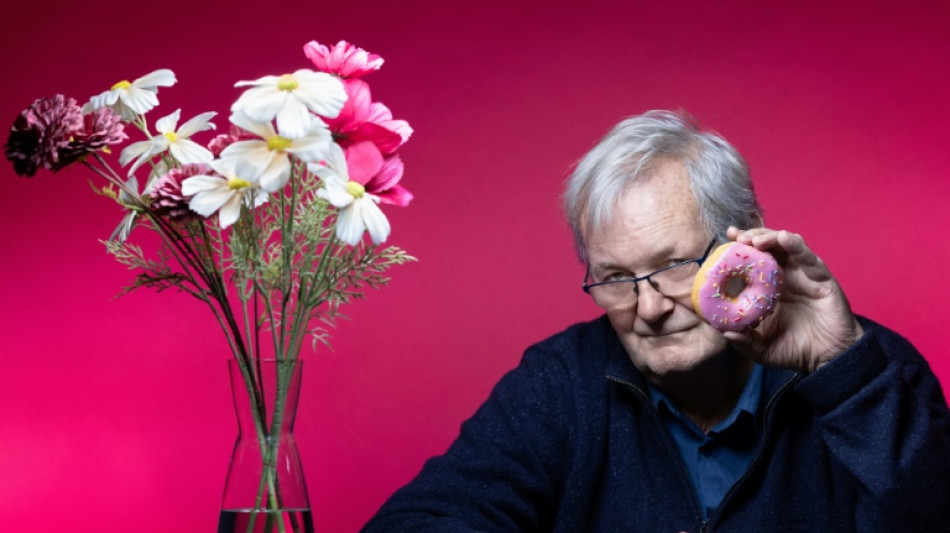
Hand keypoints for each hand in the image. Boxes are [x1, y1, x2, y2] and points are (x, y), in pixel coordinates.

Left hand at [722, 227, 863, 372]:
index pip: (752, 260)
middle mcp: (785, 276)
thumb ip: (744, 341)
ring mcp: (803, 275)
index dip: (739, 248)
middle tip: (738, 236)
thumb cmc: (794, 351)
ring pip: (787, 246)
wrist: (828, 359)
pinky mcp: (822, 278)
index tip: (726, 237)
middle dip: (752, 236)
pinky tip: (784, 238)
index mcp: (768, 288)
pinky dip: (796, 246)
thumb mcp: (762, 349)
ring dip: (770, 237)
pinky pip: (809, 258)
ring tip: (755, 240)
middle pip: (768, 246)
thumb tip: (723, 332)